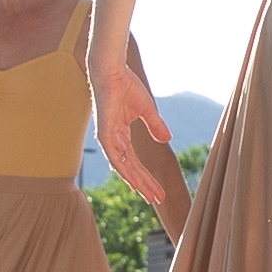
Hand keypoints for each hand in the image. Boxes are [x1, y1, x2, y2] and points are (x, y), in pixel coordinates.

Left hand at [96, 40, 172, 205]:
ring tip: (149, 195)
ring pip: (123, 167)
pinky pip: (115, 155)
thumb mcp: (147, 109)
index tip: (160, 192)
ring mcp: (108, 137)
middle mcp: (113, 140)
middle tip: (158, 200)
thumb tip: (167, 140)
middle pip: (131, 169)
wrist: (112, 71)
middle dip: (145, 185)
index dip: (148, 178)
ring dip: (137, 182)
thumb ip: (155, 126)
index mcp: (121, 135)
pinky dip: (124, 168)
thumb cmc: (126, 86)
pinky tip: (133, 181)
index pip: (136, 163)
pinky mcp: (104, 132)